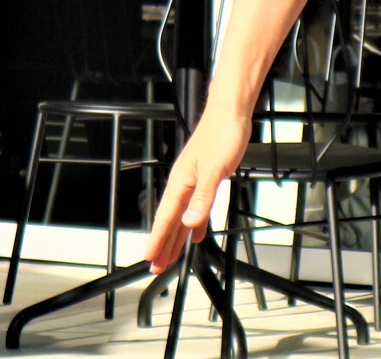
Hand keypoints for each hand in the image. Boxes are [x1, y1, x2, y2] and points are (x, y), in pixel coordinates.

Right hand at [145, 107, 249, 273]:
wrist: (231, 112)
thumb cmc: (222, 134)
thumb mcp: (215, 169)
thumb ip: (203, 197)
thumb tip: (189, 222)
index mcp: (182, 182)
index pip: (166, 217)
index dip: (157, 239)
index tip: (149, 259)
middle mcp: (185, 184)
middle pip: (171, 221)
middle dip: (163, 245)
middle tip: (156, 268)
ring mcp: (195, 181)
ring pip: (182, 217)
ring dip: (176, 238)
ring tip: (170, 257)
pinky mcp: (207, 178)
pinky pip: (197, 208)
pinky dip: (194, 224)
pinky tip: (195, 234)